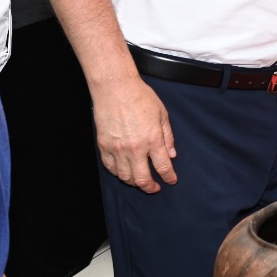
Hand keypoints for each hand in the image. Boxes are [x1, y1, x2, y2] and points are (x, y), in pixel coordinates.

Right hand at [93, 74, 177, 192]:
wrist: (115, 87)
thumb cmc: (139, 96)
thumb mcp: (162, 114)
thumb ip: (168, 136)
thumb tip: (171, 154)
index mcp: (153, 140)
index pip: (163, 167)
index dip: (169, 177)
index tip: (171, 180)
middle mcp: (135, 148)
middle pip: (143, 180)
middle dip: (151, 188)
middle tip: (155, 188)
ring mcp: (118, 149)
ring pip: (125, 177)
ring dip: (134, 182)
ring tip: (140, 180)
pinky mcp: (104, 146)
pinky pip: (111, 168)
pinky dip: (118, 173)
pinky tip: (123, 172)